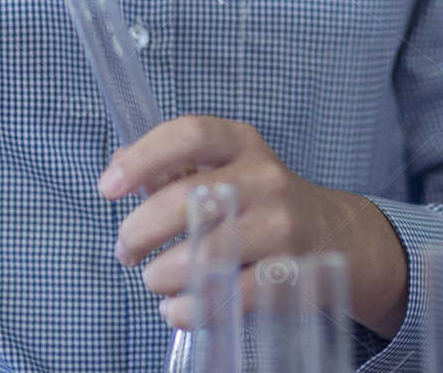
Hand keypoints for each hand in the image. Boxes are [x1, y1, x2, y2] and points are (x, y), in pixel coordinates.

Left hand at [102, 116, 407, 336]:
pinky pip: (229, 295)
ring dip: (163, 273)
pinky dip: (191, 308)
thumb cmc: (262, 200)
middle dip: (140, 230)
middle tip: (126, 249)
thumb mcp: (226, 166)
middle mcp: (264, 178)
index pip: (188, 134)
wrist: (334, 233)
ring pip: (206, 251)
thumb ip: (172, 165)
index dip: (143, 158)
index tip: (108, 186)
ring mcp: (280, 225)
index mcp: (241, 143)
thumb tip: (119, 161)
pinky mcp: (289, 272)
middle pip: (188, 199)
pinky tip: (177, 308)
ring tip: (154, 278)